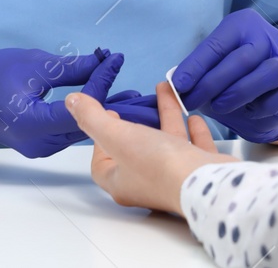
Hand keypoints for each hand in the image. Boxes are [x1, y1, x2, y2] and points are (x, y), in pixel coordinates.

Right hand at [0, 47, 154, 157]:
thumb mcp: (34, 64)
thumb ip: (72, 68)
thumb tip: (105, 61)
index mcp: (34, 124)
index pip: (82, 108)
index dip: (103, 84)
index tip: (116, 60)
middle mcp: (39, 144)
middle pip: (87, 126)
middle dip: (115, 107)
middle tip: (146, 93)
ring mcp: (38, 147)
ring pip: (81, 131)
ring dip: (105, 114)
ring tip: (136, 97)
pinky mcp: (38, 144)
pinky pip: (70, 131)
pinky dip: (89, 118)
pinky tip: (109, 104)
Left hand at [66, 80, 234, 215]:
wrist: (206, 184)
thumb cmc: (158, 166)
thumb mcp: (118, 136)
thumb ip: (94, 118)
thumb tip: (71, 102)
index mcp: (122, 181)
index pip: (102, 163)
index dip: (100, 140)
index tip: (108, 116)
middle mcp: (147, 181)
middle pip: (137, 149)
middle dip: (137, 122)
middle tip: (136, 103)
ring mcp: (175, 175)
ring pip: (167, 142)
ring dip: (166, 117)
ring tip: (166, 92)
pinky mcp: (200, 169)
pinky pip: (193, 146)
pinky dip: (192, 129)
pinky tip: (194, 115)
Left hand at [172, 10, 277, 141]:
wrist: (268, 95)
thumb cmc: (233, 78)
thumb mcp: (212, 68)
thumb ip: (196, 72)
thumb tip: (170, 85)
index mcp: (243, 24)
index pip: (217, 44)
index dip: (196, 66)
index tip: (178, 85)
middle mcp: (267, 37)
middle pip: (242, 58)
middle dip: (212, 82)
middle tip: (192, 101)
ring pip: (266, 73)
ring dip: (237, 93)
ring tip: (218, 106)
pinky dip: (259, 107)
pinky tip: (246, 111)